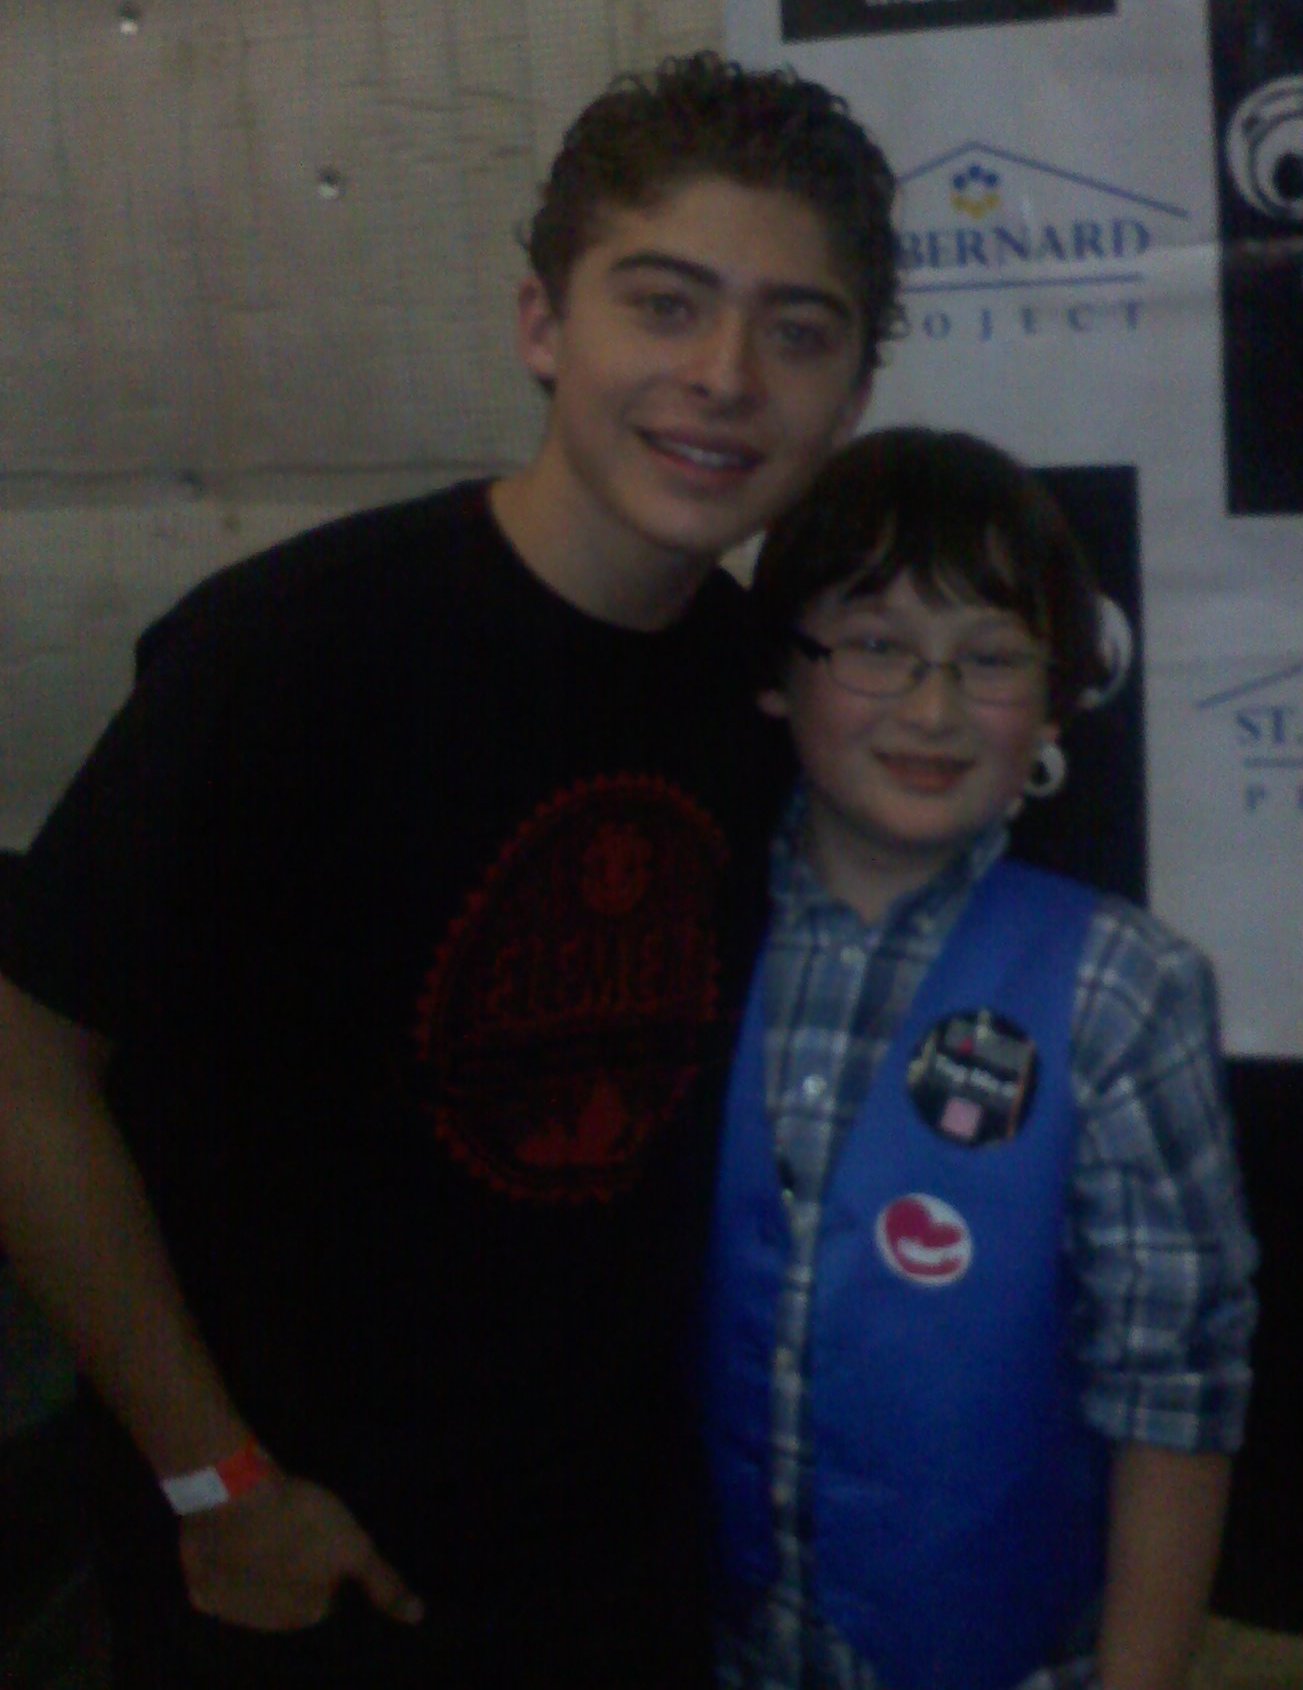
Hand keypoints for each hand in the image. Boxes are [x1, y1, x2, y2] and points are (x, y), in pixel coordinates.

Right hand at [178, 1472, 424, 1631]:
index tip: (320, 1535)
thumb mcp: (355, 1545)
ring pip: (252, 1594)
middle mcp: (266, 1626)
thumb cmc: (301, 1518)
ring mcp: (229, 1612)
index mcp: (305, 1614)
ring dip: (259, 1571)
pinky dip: (225, 1565)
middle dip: (293, 1572)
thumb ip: (383, 1582)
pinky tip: (234, 1537)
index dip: (326, 1563)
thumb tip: (417, 1616)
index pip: (325, 1596)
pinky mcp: (200, 1591)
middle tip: (292, 1530)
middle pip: (288, 1599)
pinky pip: (218, 1583)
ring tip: (264, 1529)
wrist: (235, 1496)